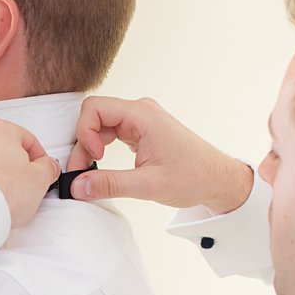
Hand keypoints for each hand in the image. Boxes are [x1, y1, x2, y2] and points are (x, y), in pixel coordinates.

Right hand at [65, 96, 252, 213]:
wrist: (217, 179)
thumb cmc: (194, 177)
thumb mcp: (148, 185)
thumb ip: (110, 184)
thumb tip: (77, 187)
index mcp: (143, 115)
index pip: (94, 108)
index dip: (83, 132)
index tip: (91, 159)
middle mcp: (140, 112)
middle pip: (94, 116)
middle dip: (83, 144)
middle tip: (82, 173)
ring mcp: (141, 120)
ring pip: (100, 125)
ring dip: (90, 148)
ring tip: (91, 173)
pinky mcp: (141, 131)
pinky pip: (111, 132)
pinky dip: (101, 148)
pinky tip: (103, 167)